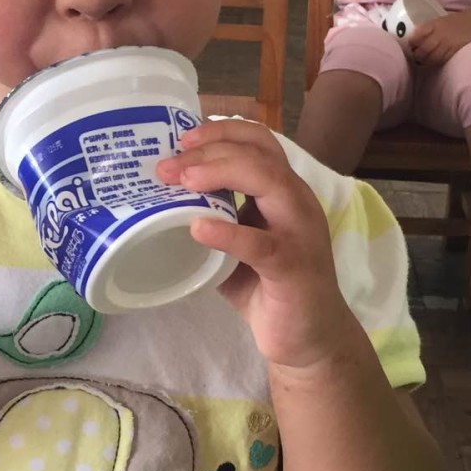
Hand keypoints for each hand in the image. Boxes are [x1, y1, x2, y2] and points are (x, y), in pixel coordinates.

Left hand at [155, 120, 344, 371]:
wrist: (308, 339)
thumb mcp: (239, 244)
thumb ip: (215, 219)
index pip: (258, 141)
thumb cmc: (270, 288)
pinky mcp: (294, 267)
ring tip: (182, 182)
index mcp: (284, 191)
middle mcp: (297, 202)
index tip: (181, 139)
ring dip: (220, 174)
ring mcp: (300, 232)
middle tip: (167, 166)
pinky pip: (261, 244)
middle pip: (259, 153)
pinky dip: (228, 232)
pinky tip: (199, 228)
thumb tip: (161, 202)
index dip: (221, 132)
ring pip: (269, 182)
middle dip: (209, 150)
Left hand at [407, 9, 470, 67]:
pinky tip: (432, 63)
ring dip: (424, 61)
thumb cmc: (458, 22)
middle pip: (423, 49)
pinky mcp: (455, 52)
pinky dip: (434, 63)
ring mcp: (448, 44)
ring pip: (431, 57)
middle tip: (413, 56)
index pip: (418, 33)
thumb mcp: (442, 20)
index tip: (409, 44)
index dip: (411, 41)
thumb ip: (429, 29)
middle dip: (416, 54)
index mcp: (436, 24)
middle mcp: (441, 34)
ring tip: (421, 61)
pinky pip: (441, 61)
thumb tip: (413, 38)